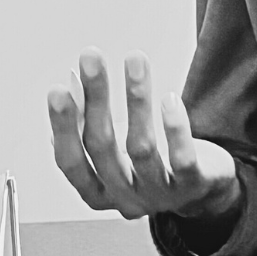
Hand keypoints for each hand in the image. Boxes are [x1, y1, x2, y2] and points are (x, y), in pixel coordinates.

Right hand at [47, 49, 239, 222]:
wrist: (199, 192)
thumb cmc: (146, 165)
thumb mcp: (115, 150)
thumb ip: (89, 127)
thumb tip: (71, 90)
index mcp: (96, 192)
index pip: (70, 162)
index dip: (63, 127)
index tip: (57, 90)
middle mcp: (123, 199)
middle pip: (102, 147)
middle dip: (96, 98)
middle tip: (90, 56)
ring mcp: (158, 196)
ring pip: (142, 148)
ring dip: (136, 100)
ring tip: (134, 59)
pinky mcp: (192, 187)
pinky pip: (183, 159)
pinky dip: (175, 129)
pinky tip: (170, 98)